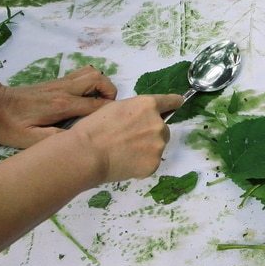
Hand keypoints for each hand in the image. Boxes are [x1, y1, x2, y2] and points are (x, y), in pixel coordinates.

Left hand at [0, 66, 118, 147]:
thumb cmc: (10, 125)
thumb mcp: (30, 140)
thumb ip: (54, 140)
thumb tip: (78, 141)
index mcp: (61, 105)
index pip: (96, 104)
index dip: (110, 112)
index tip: (114, 123)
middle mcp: (64, 89)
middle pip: (98, 78)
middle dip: (110, 91)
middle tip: (109, 109)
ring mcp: (60, 83)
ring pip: (90, 72)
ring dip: (101, 84)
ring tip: (100, 102)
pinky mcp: (56, 82)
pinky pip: (81, 74)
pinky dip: (90, 82)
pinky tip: (86, 98)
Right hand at [69, 93, 183, 183]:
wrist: (86, 153)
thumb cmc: (94, 128)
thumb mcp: (116, 108)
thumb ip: (135, 111)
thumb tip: (141, 118)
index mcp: (148, 105)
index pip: (171, 101)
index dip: (173, 103)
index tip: (177, 104)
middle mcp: (158, 124)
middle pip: (163, 128)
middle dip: (152, 132)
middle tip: (130, 139)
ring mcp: (158, 145)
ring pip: (158, 146)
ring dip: (148, 148)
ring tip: (125, 152)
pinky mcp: (154, 164)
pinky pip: (151, 162)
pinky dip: (142, 163)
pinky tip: (125, 162)